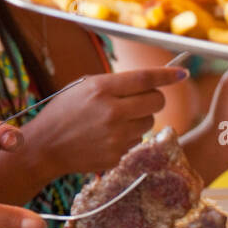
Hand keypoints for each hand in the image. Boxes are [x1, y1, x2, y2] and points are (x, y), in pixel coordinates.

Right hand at [22, 67, 189, 177]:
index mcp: (101, 89)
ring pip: (149, 122)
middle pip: (156, 102)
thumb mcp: (84, 88)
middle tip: (142, 100)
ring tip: (115, 120)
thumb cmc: (64, 113)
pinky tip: (107, 137)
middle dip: (154, 99)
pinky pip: (137, 141)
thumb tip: (148, 83)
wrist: (45, 147)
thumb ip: (115, 85)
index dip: (167, 75)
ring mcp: (116, 136)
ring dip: (139, 119)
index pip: (144, 79)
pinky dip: (128, 137)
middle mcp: (112, 112)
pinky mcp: (117, 154)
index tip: (182, 73)